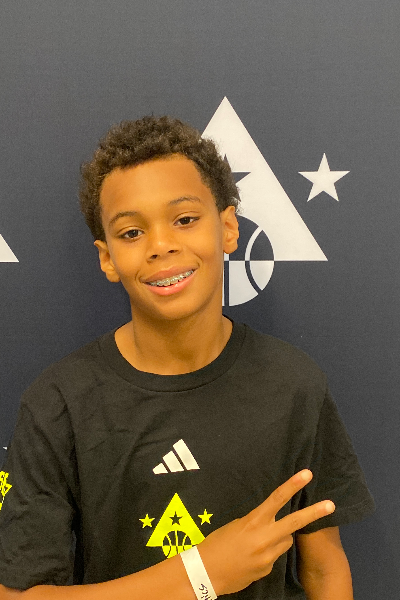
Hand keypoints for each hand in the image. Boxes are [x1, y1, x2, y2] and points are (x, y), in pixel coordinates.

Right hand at [197, 470, 334, 594]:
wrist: (205, 573)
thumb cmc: (216, 543)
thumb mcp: (236, 526)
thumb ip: (256, 524)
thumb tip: (271, 525)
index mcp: (253, 522)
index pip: (276, 499)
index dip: (293, 485)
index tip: (307, 475)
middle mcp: (264, 538)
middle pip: (295, 522)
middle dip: (314, 513)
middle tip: (331, 505)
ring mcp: (268, 557)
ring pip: (285, 541)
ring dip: (279, 537)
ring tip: (258, 541)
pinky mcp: (268, 570)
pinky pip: (274, 557)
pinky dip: (267, 554)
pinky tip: (251, 558)